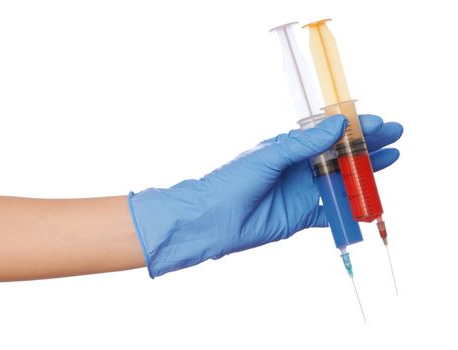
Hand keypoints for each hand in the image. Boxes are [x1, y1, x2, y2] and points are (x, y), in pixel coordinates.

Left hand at [129, 114, 402, 277]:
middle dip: (368, 146)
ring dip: (365, 174)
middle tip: (395, 137)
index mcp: (290, 147)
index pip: (328, 133)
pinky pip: (333, 212)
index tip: (378, 123)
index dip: (354, 128)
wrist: (213, 219)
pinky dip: (350, 210)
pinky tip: (370, 206)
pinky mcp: (303, 215)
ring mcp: (303, 191)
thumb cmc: (233, 181)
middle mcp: (300, 167)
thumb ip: (303, 144)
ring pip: (342, 181)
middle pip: (341, 155)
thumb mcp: (269, 156)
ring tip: (391, 161)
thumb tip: (337, 124)